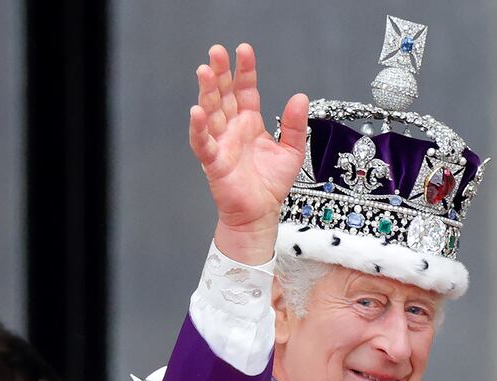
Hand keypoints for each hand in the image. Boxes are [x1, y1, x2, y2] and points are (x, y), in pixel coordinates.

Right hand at [189, 43, 308, 263]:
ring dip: (207, 92)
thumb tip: (300, 98)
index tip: (244, 50)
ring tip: (205, 71)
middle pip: (223, 95)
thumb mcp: (291, 151)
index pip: (245, 90)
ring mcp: (222, 143)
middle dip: (220, 73)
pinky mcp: (214, 162)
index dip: (244, 70)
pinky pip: (203, 143)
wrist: (261, 214)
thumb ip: (294, 125)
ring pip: (211, 112)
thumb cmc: (270, 184)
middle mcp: (233, 129)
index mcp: (249, 123)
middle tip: (216, 52)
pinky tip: (197, 112)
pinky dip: (199, 128)